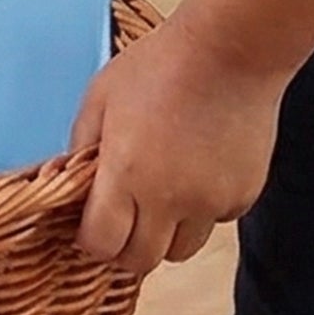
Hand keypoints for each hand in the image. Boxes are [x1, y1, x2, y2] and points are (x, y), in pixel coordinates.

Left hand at [73, 18, 286, 273]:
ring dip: (164, 235)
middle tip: (119, 221)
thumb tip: (70, 179)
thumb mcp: (100, 97)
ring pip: (182, 250)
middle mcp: (170, 200)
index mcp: (126, 174)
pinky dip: (200, 211)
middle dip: (124, 248)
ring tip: (158, 193)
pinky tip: (196, 169)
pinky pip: (214, 222)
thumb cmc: (157, 66)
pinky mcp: (243, 198)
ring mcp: (211, 204)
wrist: (228, 53)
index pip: (103, 244)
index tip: (88, 226)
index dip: (91, 241)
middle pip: (142, 261)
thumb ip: (82, 145)